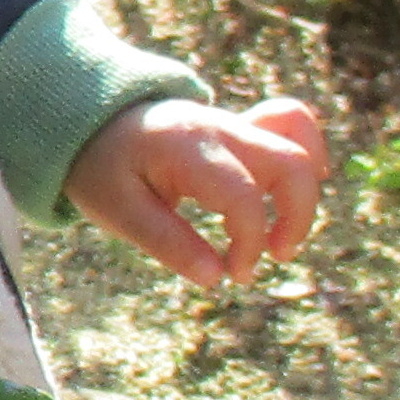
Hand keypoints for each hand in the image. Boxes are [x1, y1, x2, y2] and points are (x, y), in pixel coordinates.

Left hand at [64, 95, 334, 291]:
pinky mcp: (243, 127)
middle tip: (274, 255)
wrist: (92, 120)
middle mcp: (220, 128)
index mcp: (186, 149)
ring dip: (305, 193)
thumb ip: (168, 243)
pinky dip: (306, 156)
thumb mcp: (118, 212)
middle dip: (298, 218)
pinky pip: (293, 124)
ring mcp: (235, 123)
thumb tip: (216, 279)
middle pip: (291, 162)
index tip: (233, 274)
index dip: (250, 243)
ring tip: (282, 232)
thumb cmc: (104, 168)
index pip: (243, 195)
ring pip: (299, 142)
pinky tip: (292, 194)